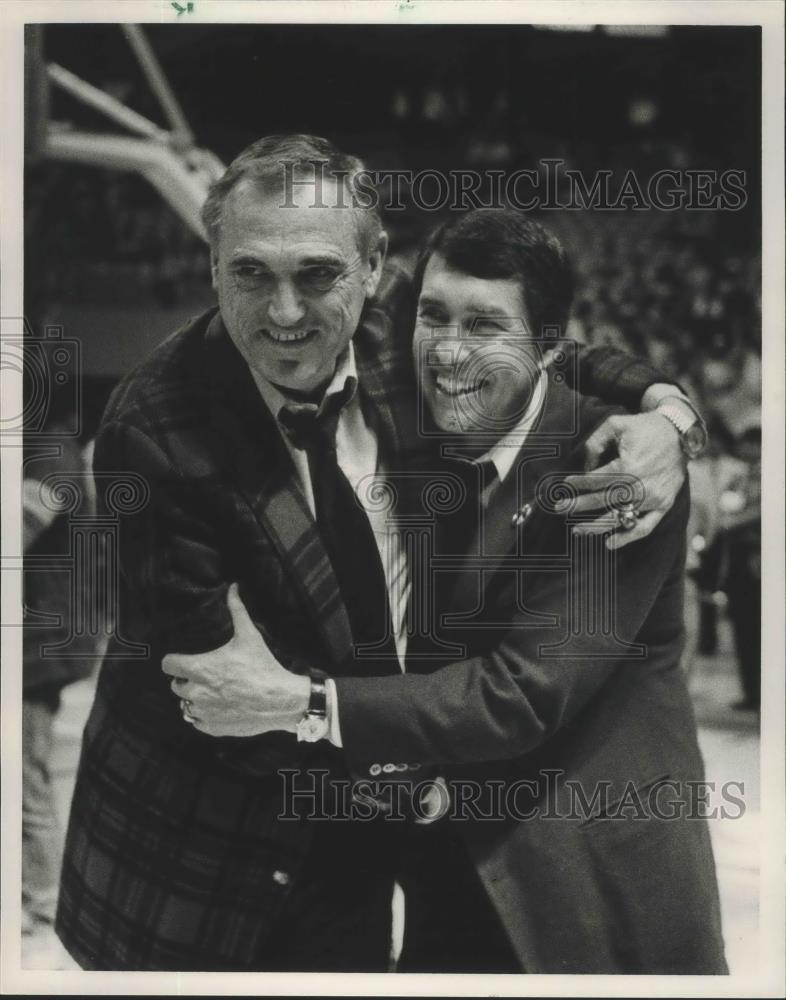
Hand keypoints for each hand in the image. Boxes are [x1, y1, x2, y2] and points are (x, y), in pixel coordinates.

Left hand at [162, 583, 309, 736]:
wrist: (281, 700)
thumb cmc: (263, 667)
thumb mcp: (249, 635)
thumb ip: (237, 610)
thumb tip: (233, 587)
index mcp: (199, 669)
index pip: (168, 665)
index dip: (175, 661)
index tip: (185, 660)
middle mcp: (196, 692)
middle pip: (176, 686)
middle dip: (187, 679)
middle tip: (205, 675)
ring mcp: (203, 712)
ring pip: (185, 705)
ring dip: (194, 699)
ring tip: (213, 691)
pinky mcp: (212, 728)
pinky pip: (197, 721)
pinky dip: (204, 715)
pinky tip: (219, 707)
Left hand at [563, 412, 685, 550]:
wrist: (680, 434)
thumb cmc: (644, 428)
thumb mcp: (616, 425)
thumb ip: (595, 443)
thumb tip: (584, 467)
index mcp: (629, 466)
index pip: (596, 479)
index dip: (578, 483)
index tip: (564, 485)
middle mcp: (641, 485)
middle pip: (603, 500)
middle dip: (578, 505)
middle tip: (559, 508)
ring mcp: (654, 498)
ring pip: (620, 518)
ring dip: (596, 526)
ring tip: (577, 530)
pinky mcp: (664, 505)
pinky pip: (645, 527)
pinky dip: (627, 537)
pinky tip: (608, 543)